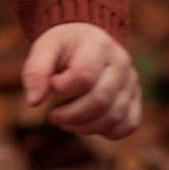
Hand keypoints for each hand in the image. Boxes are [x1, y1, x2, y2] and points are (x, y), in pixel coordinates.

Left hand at [21, 22, 140, 139]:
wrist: (87, 37)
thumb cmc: (63, 46)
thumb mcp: (44, 48)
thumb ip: (35, 71)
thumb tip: (33, 102)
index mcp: (97, 46)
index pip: (84, 76)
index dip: (62, 88)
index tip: (52, 85)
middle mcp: (120, 63)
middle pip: (100, 100)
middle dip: (71, 115)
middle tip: (53, 116)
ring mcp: (130, 80)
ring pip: (115, 116)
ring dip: (86, 128)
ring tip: (67, 121)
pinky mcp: (135, 96)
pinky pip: (130, 123)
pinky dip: (109, 132)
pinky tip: (89, 125)